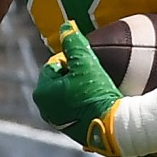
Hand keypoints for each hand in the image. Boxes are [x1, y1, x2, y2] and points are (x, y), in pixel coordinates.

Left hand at [31, 22, 124, 155]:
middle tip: (92, 78)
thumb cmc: (97, 94)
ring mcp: (56, 121)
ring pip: (67, 94)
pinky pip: (74, 108)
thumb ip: (73, 42)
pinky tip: (96, 103)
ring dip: (78, 89)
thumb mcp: (85, 63)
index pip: (55, 65)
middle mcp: (44, 109)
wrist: (115, 126)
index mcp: (41, 92)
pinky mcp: (70, 130)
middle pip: (60, 80)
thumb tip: (65, 26)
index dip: (72, 62)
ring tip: (95, 90)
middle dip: (74, 76)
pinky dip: (82, 103)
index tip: (86, 68)